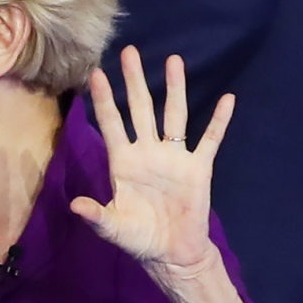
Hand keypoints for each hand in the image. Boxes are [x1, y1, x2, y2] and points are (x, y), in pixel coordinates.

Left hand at [72, 47, 246, 302]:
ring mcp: (173, 157)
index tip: (96, 73)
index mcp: (123, 162)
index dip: (104, 99)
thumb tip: (75, 206)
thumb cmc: (138, 238)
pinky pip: (210, 140)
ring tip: (173, 60)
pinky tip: (227, 99)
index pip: (111, 123)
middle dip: (135, 81)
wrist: (171, 252)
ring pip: (174, 115)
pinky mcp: (198, 168)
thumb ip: (96, 215)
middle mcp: (147, 152)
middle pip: (140, 109)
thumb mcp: (113, 228)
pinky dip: (219, 121)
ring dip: (174, 88)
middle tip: (129, 51)